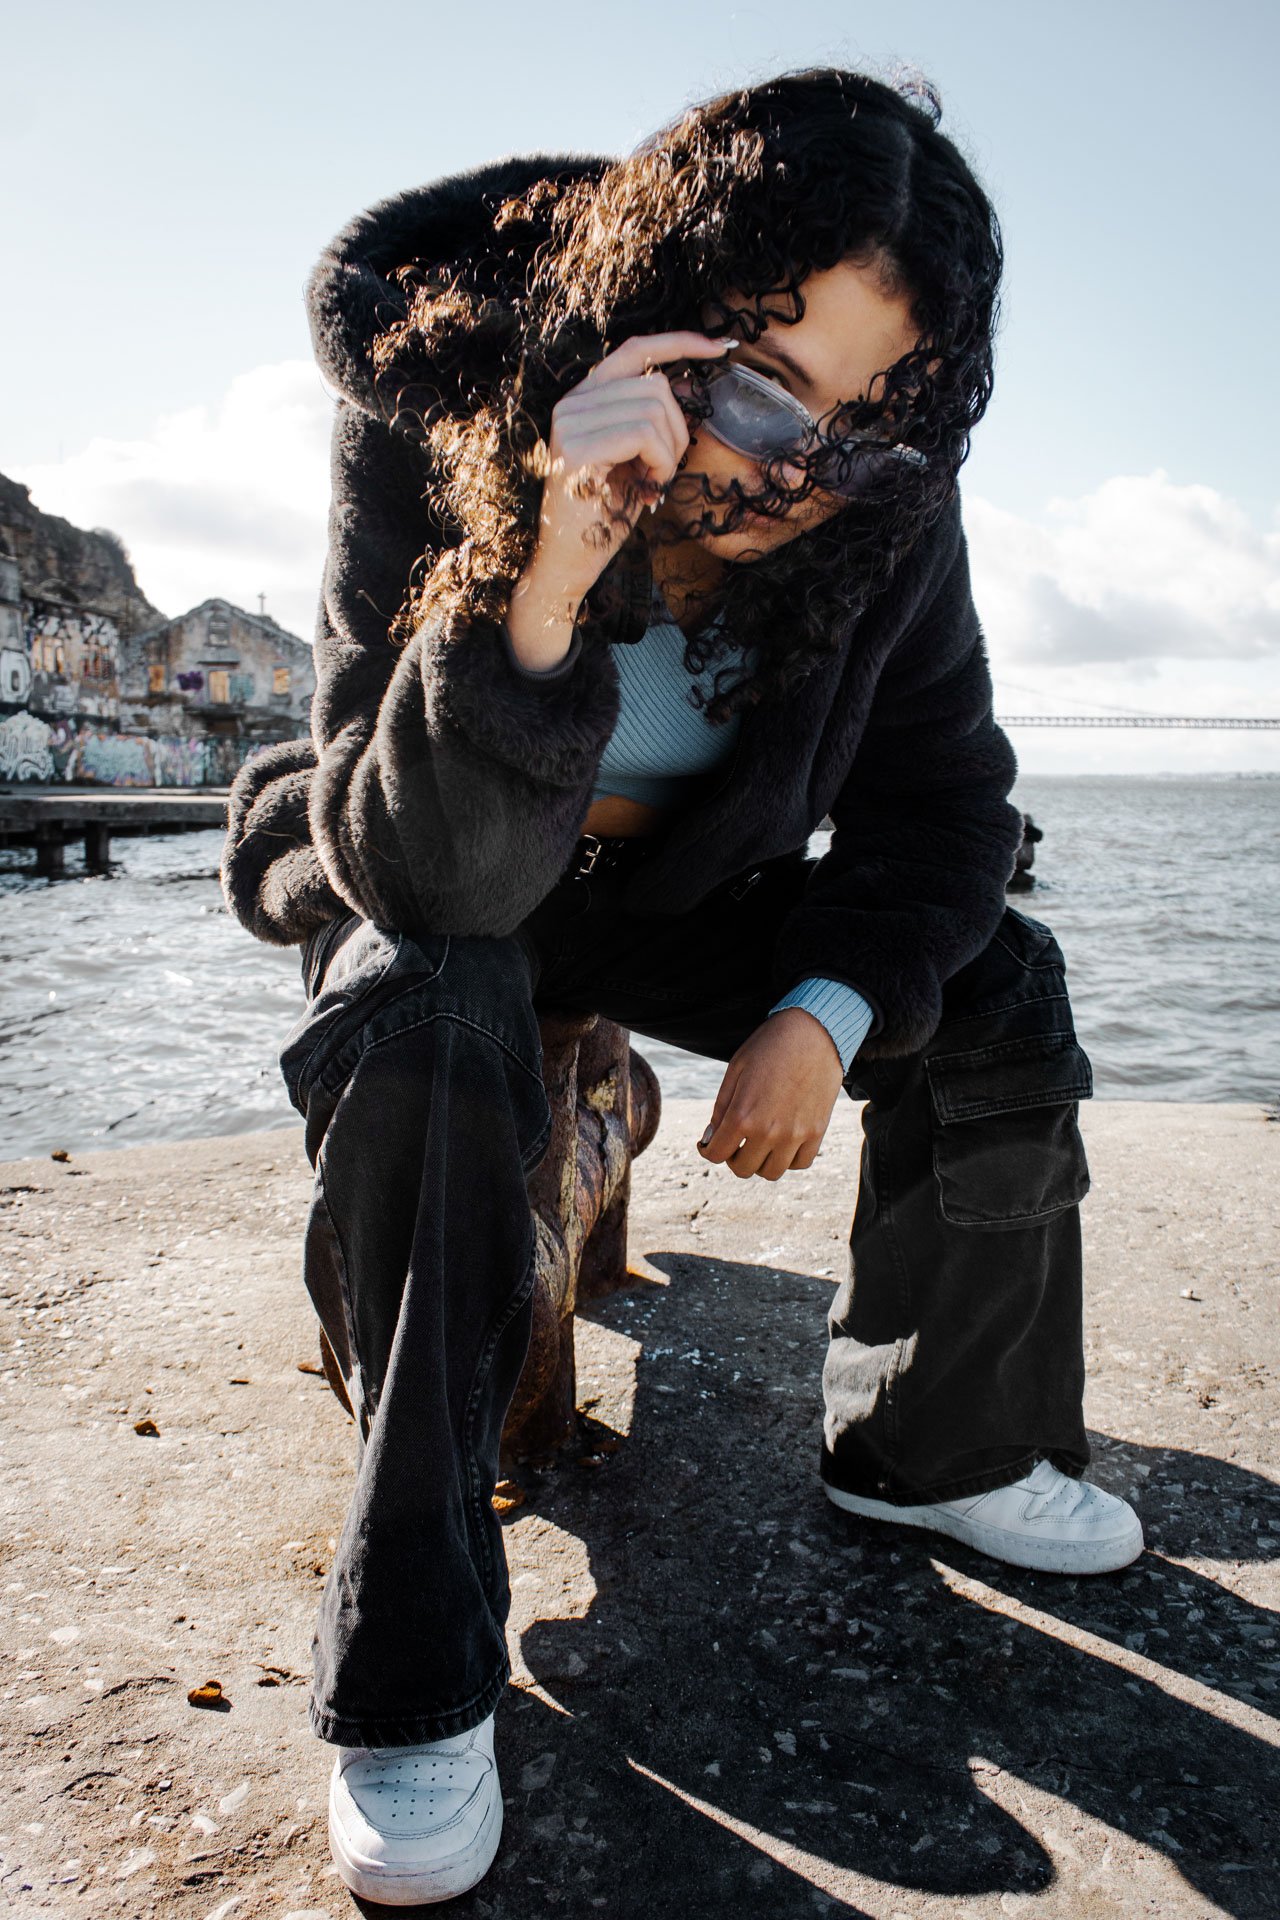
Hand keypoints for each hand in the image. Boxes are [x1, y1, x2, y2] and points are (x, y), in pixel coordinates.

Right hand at [522, 328, 736, 614]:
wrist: (568, 564)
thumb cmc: (604, 516)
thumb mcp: (634, 458)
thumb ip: (648, 418)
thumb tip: (684, 384)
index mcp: (584, 399)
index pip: (636, 349)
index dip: (680, 342)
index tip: (721, 348)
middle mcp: (571, 403)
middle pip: (654, 384)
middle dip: (677, 430)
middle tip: (663, 471)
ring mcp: (569, 422)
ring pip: (653, 408)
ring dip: (669, 452)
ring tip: (651, 483)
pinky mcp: (576, 448)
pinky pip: (644, 434)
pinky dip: (660, 463)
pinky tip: (648, 488)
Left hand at [696, 1009, 845, 1179]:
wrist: (814, 1032)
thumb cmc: (769, 1047)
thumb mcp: (735, 1071)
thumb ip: (721, 1109)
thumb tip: (711, 1140)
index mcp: (743, 1116)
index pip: (716, 1155)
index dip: (708, 1151)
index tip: (710, 1144)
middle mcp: (769, 1131)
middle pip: (743, 1169)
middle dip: (733, 1157)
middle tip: (735, 1141)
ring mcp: (795, 1135)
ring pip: (772, 1172)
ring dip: (760, 1161)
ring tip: (759, 1142)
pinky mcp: (817, 1132)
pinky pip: (799, 1163)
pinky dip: (788, 1158)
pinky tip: (782, 1141)